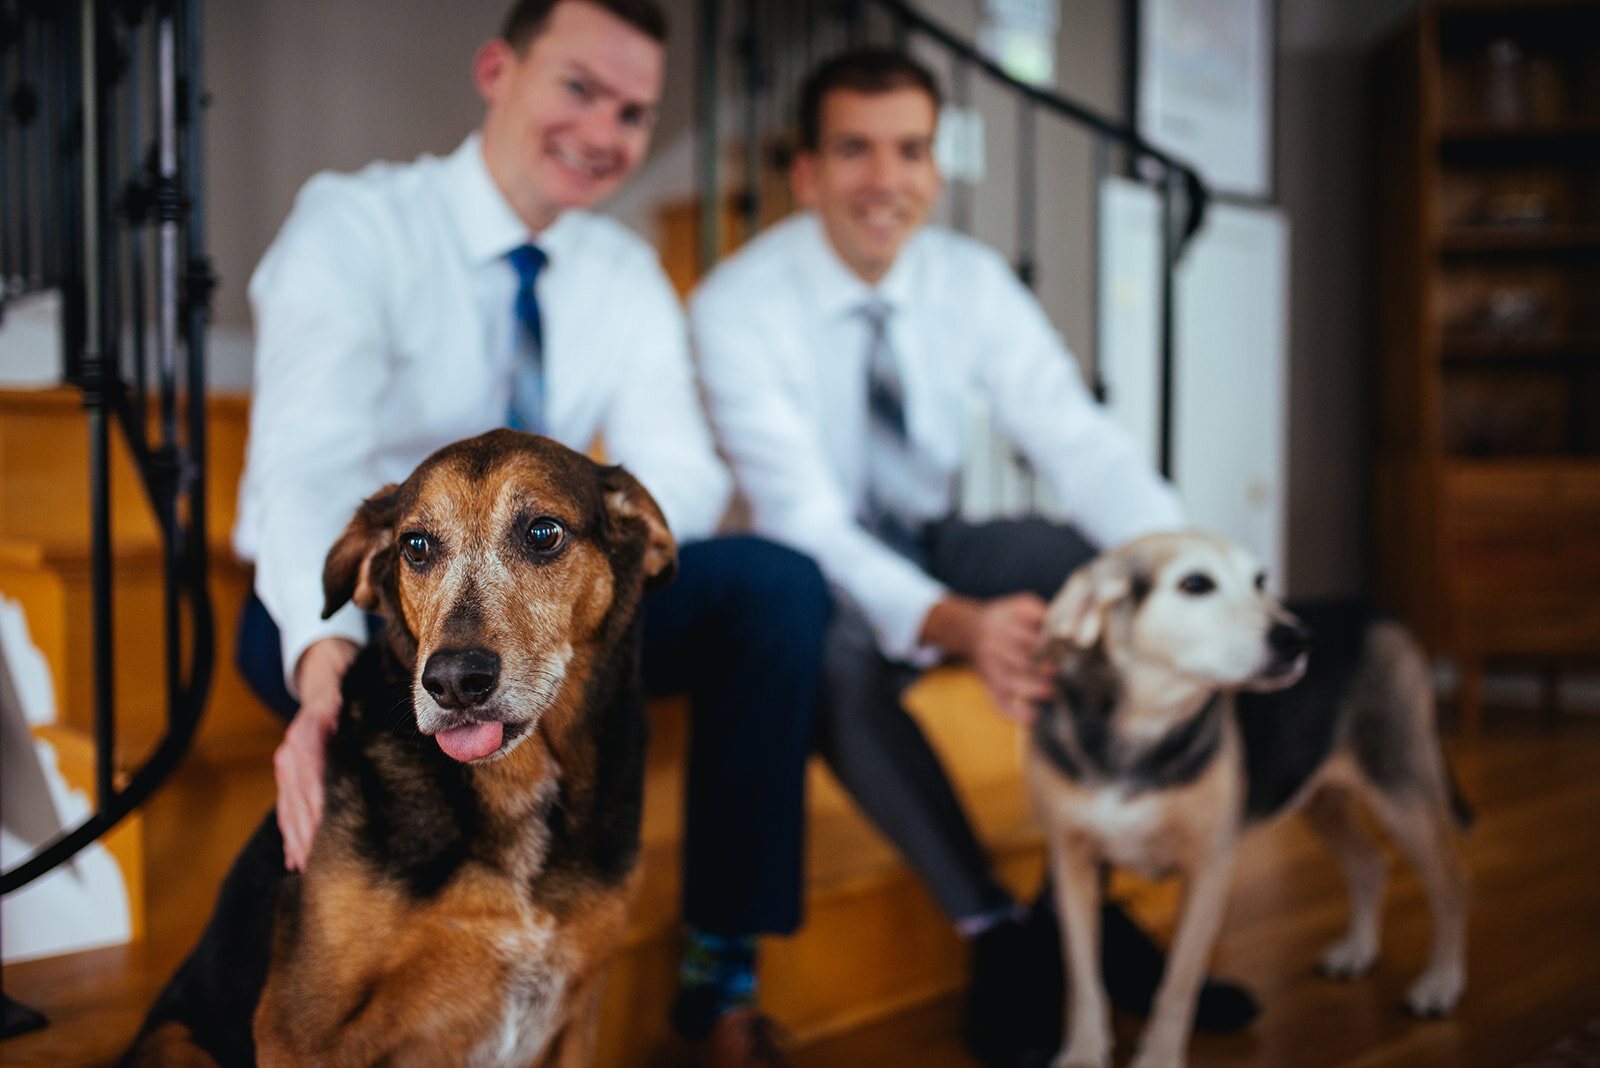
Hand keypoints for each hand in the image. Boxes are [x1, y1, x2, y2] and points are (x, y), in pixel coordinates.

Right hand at [274, 637, 357, 870]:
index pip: (313, 777)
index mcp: (312, 732)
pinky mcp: (284, 770)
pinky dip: (290, 832)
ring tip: (309, 870)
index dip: (319, 809)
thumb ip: (368, 733)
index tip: (328, 836)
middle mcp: (294, 747)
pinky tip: (294, 859)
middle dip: (309, 833)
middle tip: (322, 866)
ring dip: (298, 840)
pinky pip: (284, 805)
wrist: (326, 682)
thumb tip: (405, 756)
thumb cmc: (351, 700)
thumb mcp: (358, 708)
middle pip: (299, 798)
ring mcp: (286, 760)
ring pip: (289, 806)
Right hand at [920, 593, 1053, 722]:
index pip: (1025, 637)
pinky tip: (1033, 715)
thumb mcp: (1018, 605)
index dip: (1044, 645)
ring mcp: (989, 668)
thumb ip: (1037, 610)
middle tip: (1058, 671)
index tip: (1061, 649)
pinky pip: (999, 702)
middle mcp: (993, 646)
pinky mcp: (988, 684)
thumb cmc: (1004, 619)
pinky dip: (1015, 713)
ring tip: (1051, 691)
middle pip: (1017, 660)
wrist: (968, 630)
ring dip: (1031, 688)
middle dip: (1040, 667)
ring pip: (1008, 682)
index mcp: (1002, 625)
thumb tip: (1062, 621)